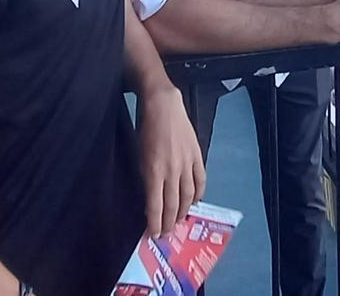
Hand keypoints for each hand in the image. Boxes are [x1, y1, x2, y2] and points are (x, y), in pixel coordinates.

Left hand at [139, 88, 205, 237]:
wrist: (163, 106)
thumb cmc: (146, 130)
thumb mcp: (139, 156)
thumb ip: (147, 178)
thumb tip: (151, 199)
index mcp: (154, 171)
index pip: (156, 205)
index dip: (155, 223)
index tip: (153, 235)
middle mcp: (172, 170)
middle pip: (172, 204)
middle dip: (168, 222)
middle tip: (165, 234)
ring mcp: (187, 163)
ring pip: (187, 195)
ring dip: (183, 211)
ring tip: (178, 222)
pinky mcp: (197, 155)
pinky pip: (200, 180)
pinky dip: (198, 194)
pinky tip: (195, 202)